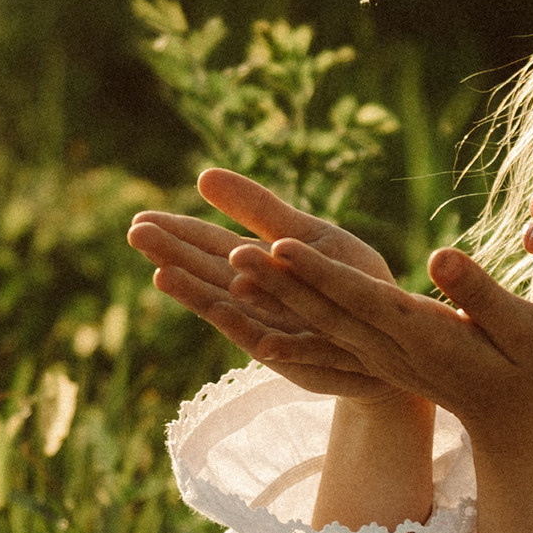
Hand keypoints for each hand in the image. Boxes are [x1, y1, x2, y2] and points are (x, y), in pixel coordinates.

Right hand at [128, 170, 411, 405]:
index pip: (208, 247)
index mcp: (256, 268)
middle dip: (174, 255)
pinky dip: (248, 324)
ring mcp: (275, 329)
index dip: (176, 233)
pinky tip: (227, 304)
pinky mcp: (300, 357)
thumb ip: (257, 208)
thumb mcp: (304, 235)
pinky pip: (272, 339)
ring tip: (163, 273)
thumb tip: (201, 176)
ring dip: (196, 292)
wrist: (396, 337)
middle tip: (136, 233)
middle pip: (208, 274)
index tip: (139, 220)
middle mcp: (257, 301)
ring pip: (229, 309)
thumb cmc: (347, 281)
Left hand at [243, 237, 532, 532]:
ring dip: (275, 302)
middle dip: (278, 283)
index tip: (278, 245)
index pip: (359, 297)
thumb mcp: (524, 328)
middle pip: (324, 311)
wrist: (518, 420)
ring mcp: (380, 360)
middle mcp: (390, 349)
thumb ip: (481, 295)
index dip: (318, 272)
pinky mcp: (378, 362)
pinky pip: (326, 346)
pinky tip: (253, 333)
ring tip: (232, 273)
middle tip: (231, 252)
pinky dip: (290, 334)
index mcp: (422, 334)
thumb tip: (440, 257)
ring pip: (318, 327)